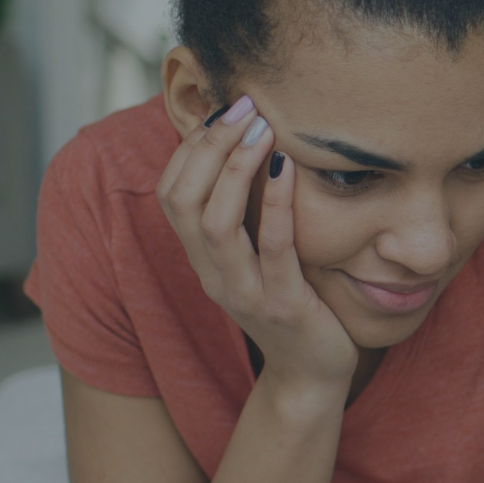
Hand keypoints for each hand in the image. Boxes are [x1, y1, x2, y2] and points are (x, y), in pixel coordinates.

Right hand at [155, 96, 356, 392]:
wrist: (312, 375)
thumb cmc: (291, 303)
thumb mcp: (258, 256)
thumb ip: (247, 215)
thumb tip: (250, 151)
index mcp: (203, 260)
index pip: (171, 194)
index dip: (190, 149)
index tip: (222, 110)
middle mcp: (213, 274)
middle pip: (184, 201)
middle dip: (208, 148)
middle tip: (242, 107)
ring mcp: (244, 291)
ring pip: (216, 224)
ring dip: (235, 169)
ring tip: (261, 128)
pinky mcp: (283, 305)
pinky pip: (272, 248)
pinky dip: (277, 203)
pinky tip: (289, 168)